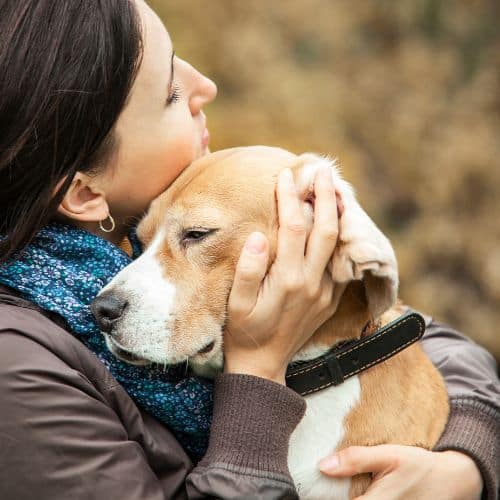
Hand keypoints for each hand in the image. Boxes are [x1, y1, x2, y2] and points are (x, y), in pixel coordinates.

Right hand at [224, 167, 344, 383]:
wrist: (264, 366)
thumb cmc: (244, 332)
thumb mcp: (236, 303)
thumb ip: (248, 269)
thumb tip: (258, 236)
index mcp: (288, 279)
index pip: (294, 227)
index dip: (290, 198)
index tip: (286, 176)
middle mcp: (312, 283)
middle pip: (326, 229)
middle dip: (325, 196)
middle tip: (323, 170)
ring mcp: (325, 292)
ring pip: (338, 244)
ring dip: (338, 213)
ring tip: (335, 189)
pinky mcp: (330, 300)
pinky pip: (340, 263)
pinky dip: (340, 238)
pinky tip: (335, 223)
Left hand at [319, 445, 482, 499]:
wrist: (451, 480)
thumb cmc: (419, 466)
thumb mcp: (388, 455)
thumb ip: (356, 459)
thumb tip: (323, 466)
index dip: (324, 494)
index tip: (315, 485)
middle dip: (336, 493)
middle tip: (328, 482)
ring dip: (350, 494)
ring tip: (343, 484)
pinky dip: (362, 496)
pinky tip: (361, 489)